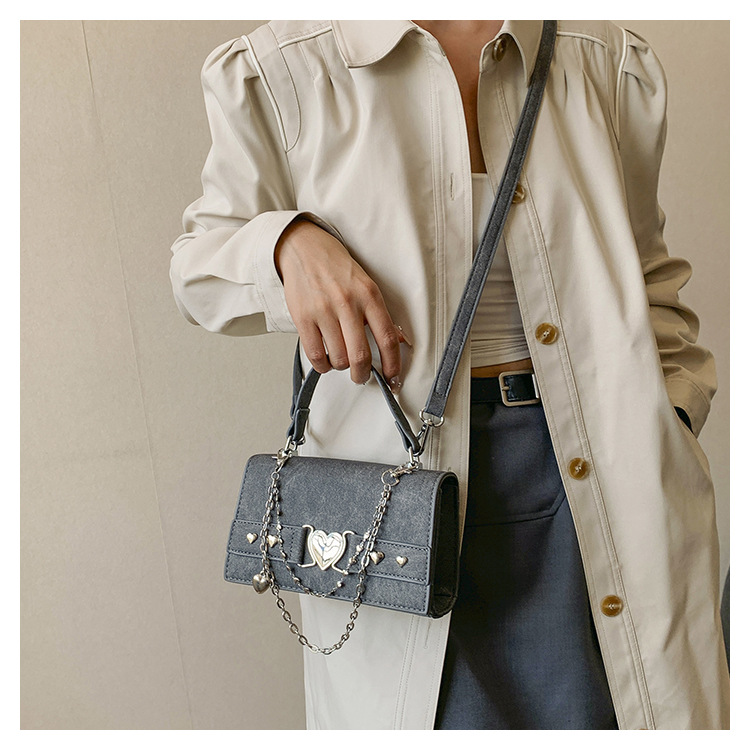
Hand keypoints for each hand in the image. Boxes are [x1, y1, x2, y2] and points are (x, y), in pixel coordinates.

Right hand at [275, 218, 407, 391]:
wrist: (304, 248)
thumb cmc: (336, 267)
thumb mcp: (366, 285)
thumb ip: (380, 314)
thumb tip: (398, 340)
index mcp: (369, 295)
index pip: (387, 338)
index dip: (392, 364)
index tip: (392, 376)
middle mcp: (348, 303)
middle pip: (361, 356)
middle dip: (363, 374)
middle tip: (362, 376)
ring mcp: (324, 311)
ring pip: (339, 358)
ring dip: (342, 367)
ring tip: (342, 361)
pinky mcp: (303, 318)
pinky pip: (316, 355)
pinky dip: (323, 366)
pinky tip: (326, 361)